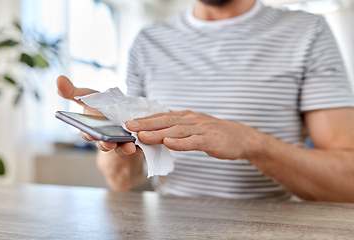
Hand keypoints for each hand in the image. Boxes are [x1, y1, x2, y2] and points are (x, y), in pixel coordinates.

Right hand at [56, 75, 136, 154]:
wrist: (123, 114)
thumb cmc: (103, 107)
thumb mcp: (90, 97)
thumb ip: (74, 92)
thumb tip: (59, 79)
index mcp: (91, 129)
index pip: (86, 134)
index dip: (87, 134)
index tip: (88, 133)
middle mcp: (104, 138)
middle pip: (103, 144)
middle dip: (104, 143)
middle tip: (107, 141)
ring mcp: (119, 143)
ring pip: (119, 148)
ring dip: (123, 148)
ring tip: (128, 146)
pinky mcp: (133, 144)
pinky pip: (135, 147)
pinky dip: (138, 147)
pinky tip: (141, 144)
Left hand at [125, 110, 260, 159]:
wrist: (241, 137)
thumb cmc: (214, 134)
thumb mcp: (194, 128)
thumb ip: (177, 129)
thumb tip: (156, 134)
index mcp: (186, 116)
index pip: (162, 116)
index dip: (144, 119)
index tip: (127, 121)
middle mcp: (191, 119)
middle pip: (165, 121)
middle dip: (145, 123)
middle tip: (128, 126)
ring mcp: (202, 129)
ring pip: (176, 130)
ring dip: (158, 133)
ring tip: (142, 135)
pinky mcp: (211, 140)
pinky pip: (194, 141)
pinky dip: (180, 143)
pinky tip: (168, 144)